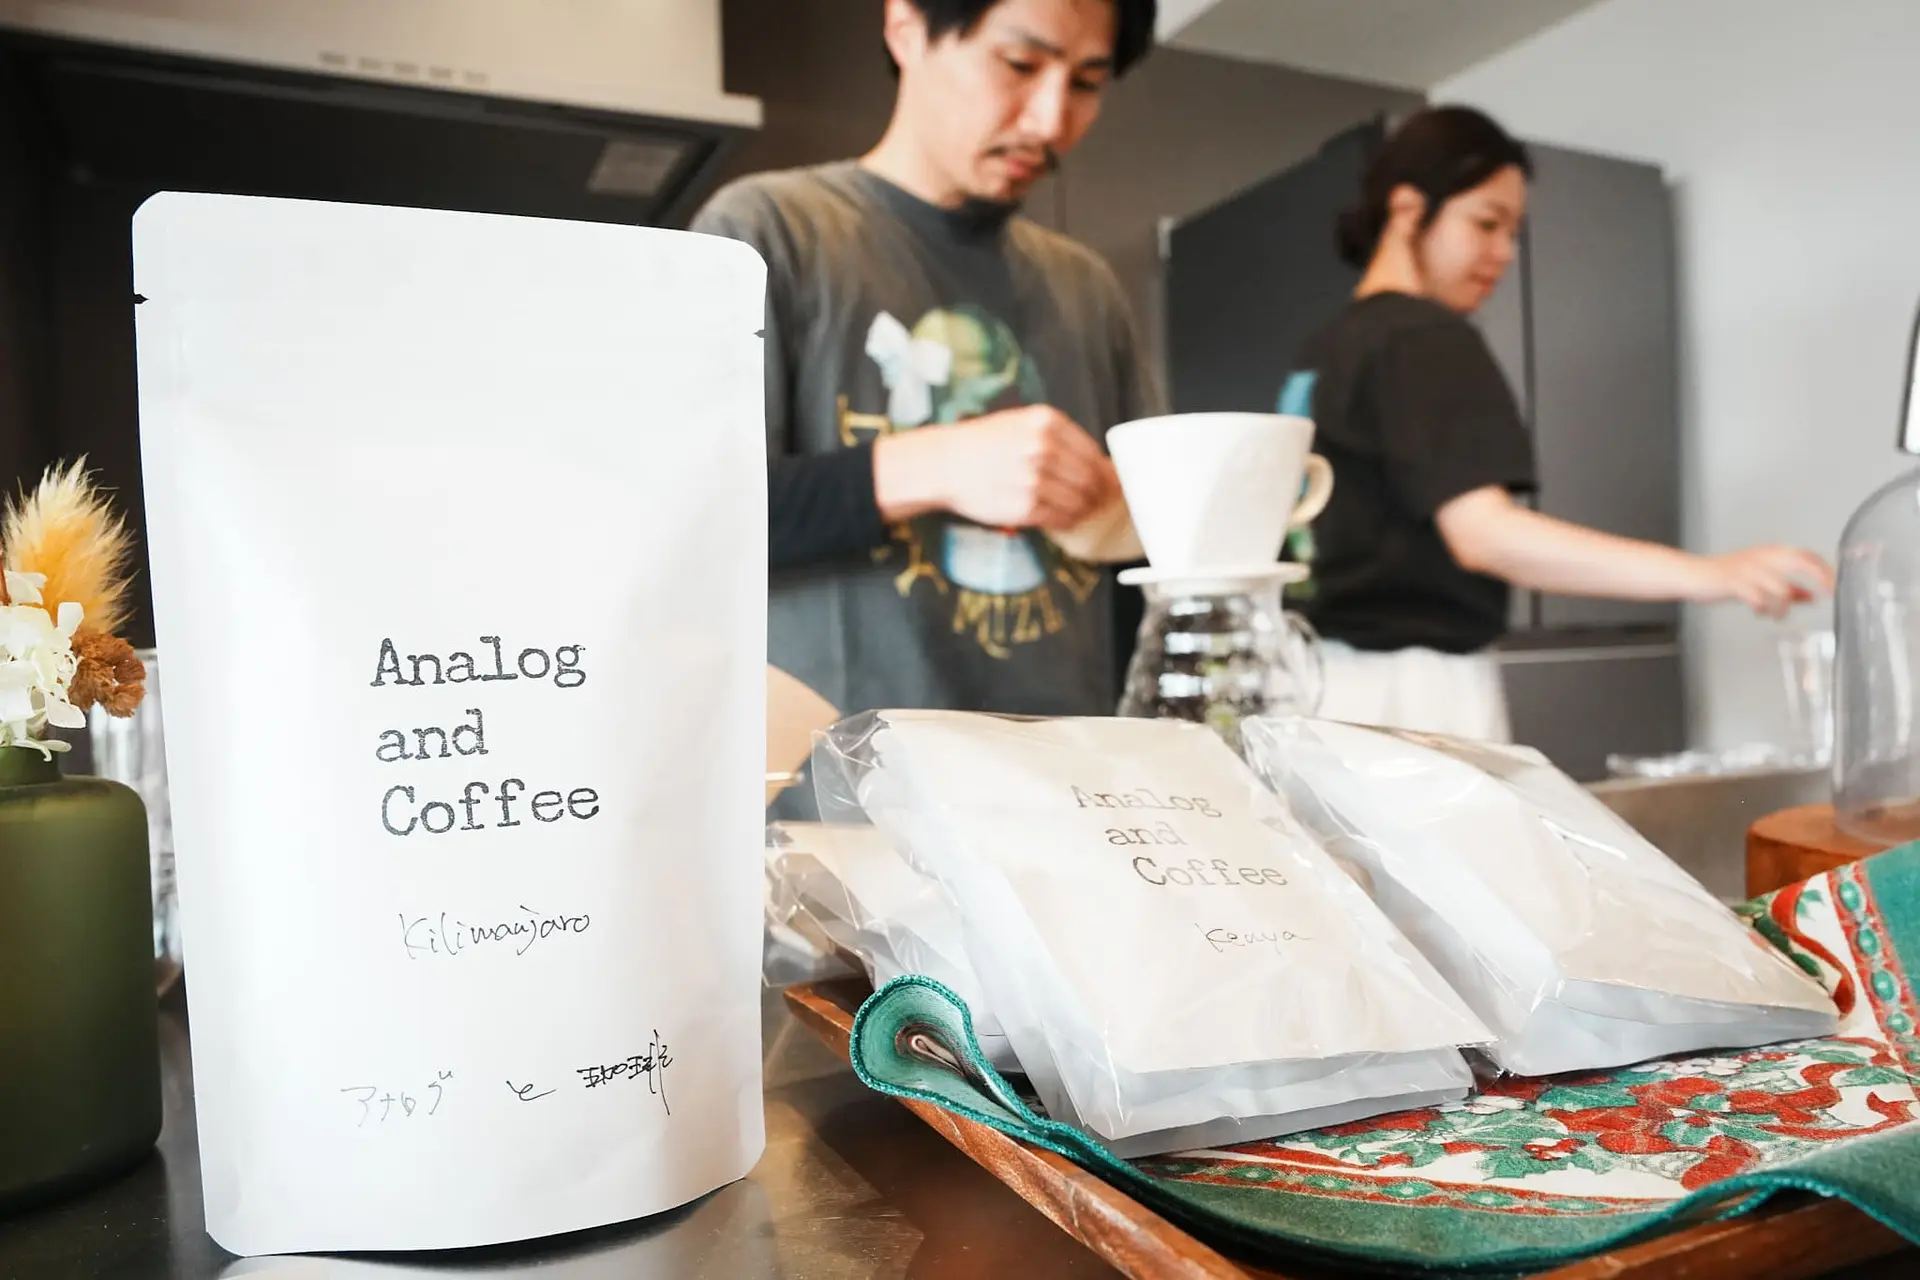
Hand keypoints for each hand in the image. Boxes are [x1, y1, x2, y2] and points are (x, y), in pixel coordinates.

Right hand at [873, 405, 1118, 529]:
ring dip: (1084, 510)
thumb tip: (1103, 466)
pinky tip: (1063, 519)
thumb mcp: (1022, 424)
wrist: (944, 464)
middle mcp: (1042, 447)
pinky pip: (1060, 519)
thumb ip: (1061, 439)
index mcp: (1046, 422)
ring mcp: (1033, 479)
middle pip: (1090, 479)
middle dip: (1099, 494)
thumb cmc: (984, 444)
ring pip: (1078, 502)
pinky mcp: (1024, 507)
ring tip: (1080, 511)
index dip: (1106, 473)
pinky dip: (1067, 522)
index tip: (1111, 483)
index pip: (1092, 453)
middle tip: (1100, 502)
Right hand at [1697, 546, 1834, 618]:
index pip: (1805, 555)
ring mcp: (1749, 569)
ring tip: (1778, 615)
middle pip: (1799, 562)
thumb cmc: (1726, 577)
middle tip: (1829, 592)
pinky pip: (1758, 599)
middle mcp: (1762, 558)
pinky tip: (1760, 612)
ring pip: (1780, 587)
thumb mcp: (1761, 578)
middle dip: (1818, 577)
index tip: (1836, 583)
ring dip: (1784, 606)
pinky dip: (1763, 609)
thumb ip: (1789, 588)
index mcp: (1771, 554)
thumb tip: (1813, 596)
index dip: (1824, 568)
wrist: (1694, 575)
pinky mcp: (1735, 583)